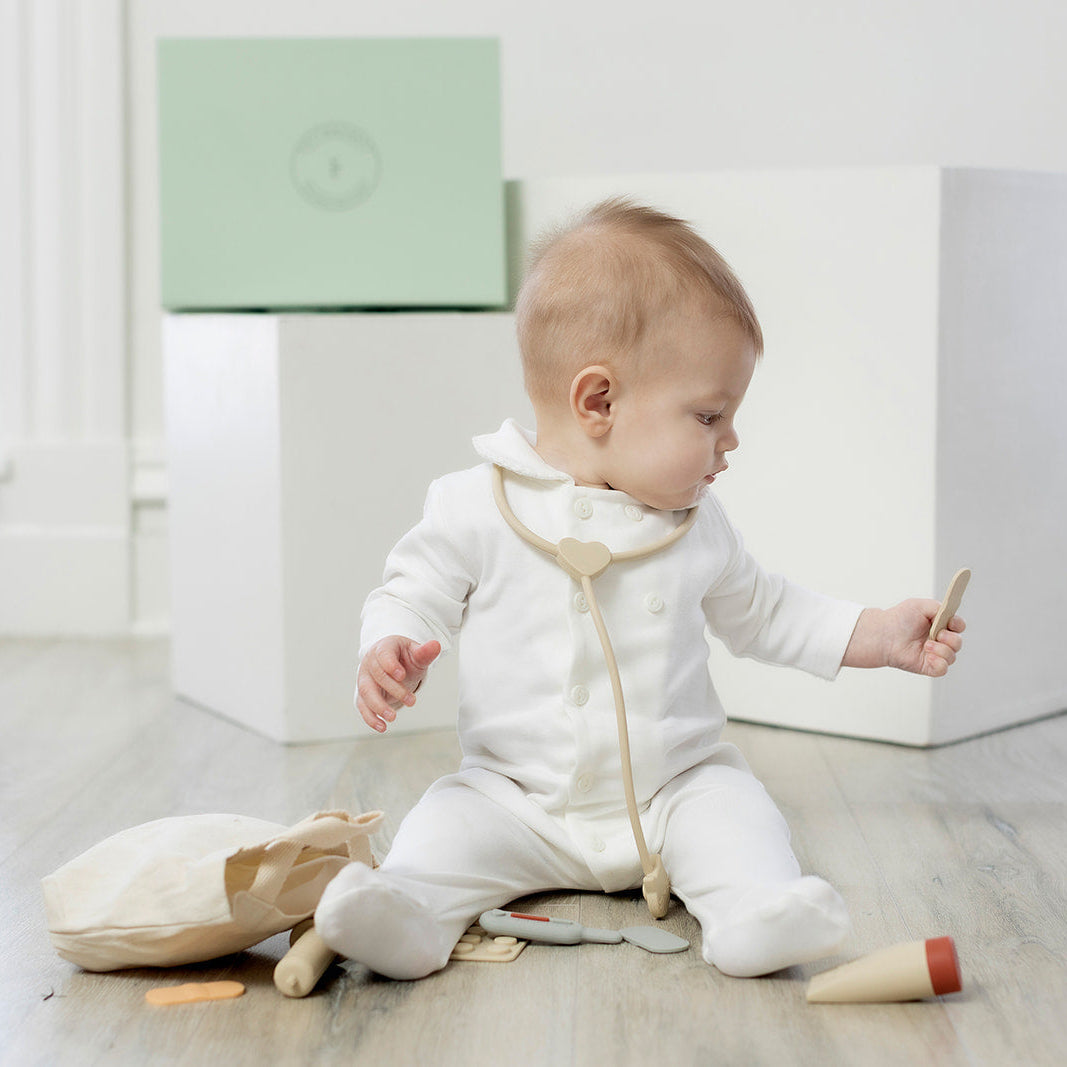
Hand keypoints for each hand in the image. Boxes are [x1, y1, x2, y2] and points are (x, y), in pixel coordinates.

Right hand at [356, 636, 441, 732]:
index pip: (383, 654)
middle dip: (394, 689)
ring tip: (392, 717)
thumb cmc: (405, 659)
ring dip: (378, 706)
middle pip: (377, 675)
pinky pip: (363, 706)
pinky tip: (382, 727)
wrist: (393, 666)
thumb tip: (436, 645)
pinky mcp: (362, 694)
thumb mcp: (416, 654)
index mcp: (384, 648)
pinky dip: (370, 718)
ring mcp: (364, 678)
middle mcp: (370, 662)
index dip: (390, 664)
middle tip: (412, 701)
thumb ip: (425, 652)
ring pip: (367, 692)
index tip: (402, 675)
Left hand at [843, 601, 964, 675]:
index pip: (958, 626)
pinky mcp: (927, 666)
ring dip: (942, 650)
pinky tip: (928, 656)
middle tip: (937, 634)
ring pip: (952, 656)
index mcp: (939, 625)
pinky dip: (939, 662)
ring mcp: (933, 654)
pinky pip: (942, 669)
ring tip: (926, 645)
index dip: (958, 624)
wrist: (883, 634)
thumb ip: (939, 607)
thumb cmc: (899, 619)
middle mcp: (938, 640)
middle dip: (951, 639)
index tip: (951, 622)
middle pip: (958, 643)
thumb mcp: (920, 606)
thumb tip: (951, 615)